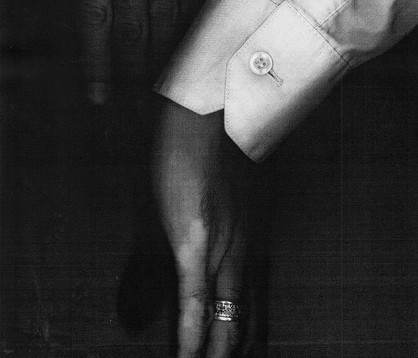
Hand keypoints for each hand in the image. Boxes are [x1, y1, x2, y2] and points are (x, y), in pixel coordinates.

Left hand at [74, 0, 235, 103]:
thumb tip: (104, 2)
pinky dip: (192, 23)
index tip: (102, 93)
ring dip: (168, 52)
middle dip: (137, 65)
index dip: (99, 59)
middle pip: (137, 22)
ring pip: (170, 13)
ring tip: (168, 86)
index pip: (97, 15)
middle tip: (141, 100)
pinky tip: (192, 46)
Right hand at [152, 100, 250, 356]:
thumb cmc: (209, 159)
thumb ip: (209, 242)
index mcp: (250, 248)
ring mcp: (221, 252)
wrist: (203, 124)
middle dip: (235, 355)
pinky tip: (187, 357)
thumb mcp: (214, 205)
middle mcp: (243, 256)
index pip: (253, 310)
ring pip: (228, 321)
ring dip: (220, 354)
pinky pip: (195, 301)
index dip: (249, 343)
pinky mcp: (195, 243)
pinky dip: (191, 334)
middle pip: (245, 324)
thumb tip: (195, 267)